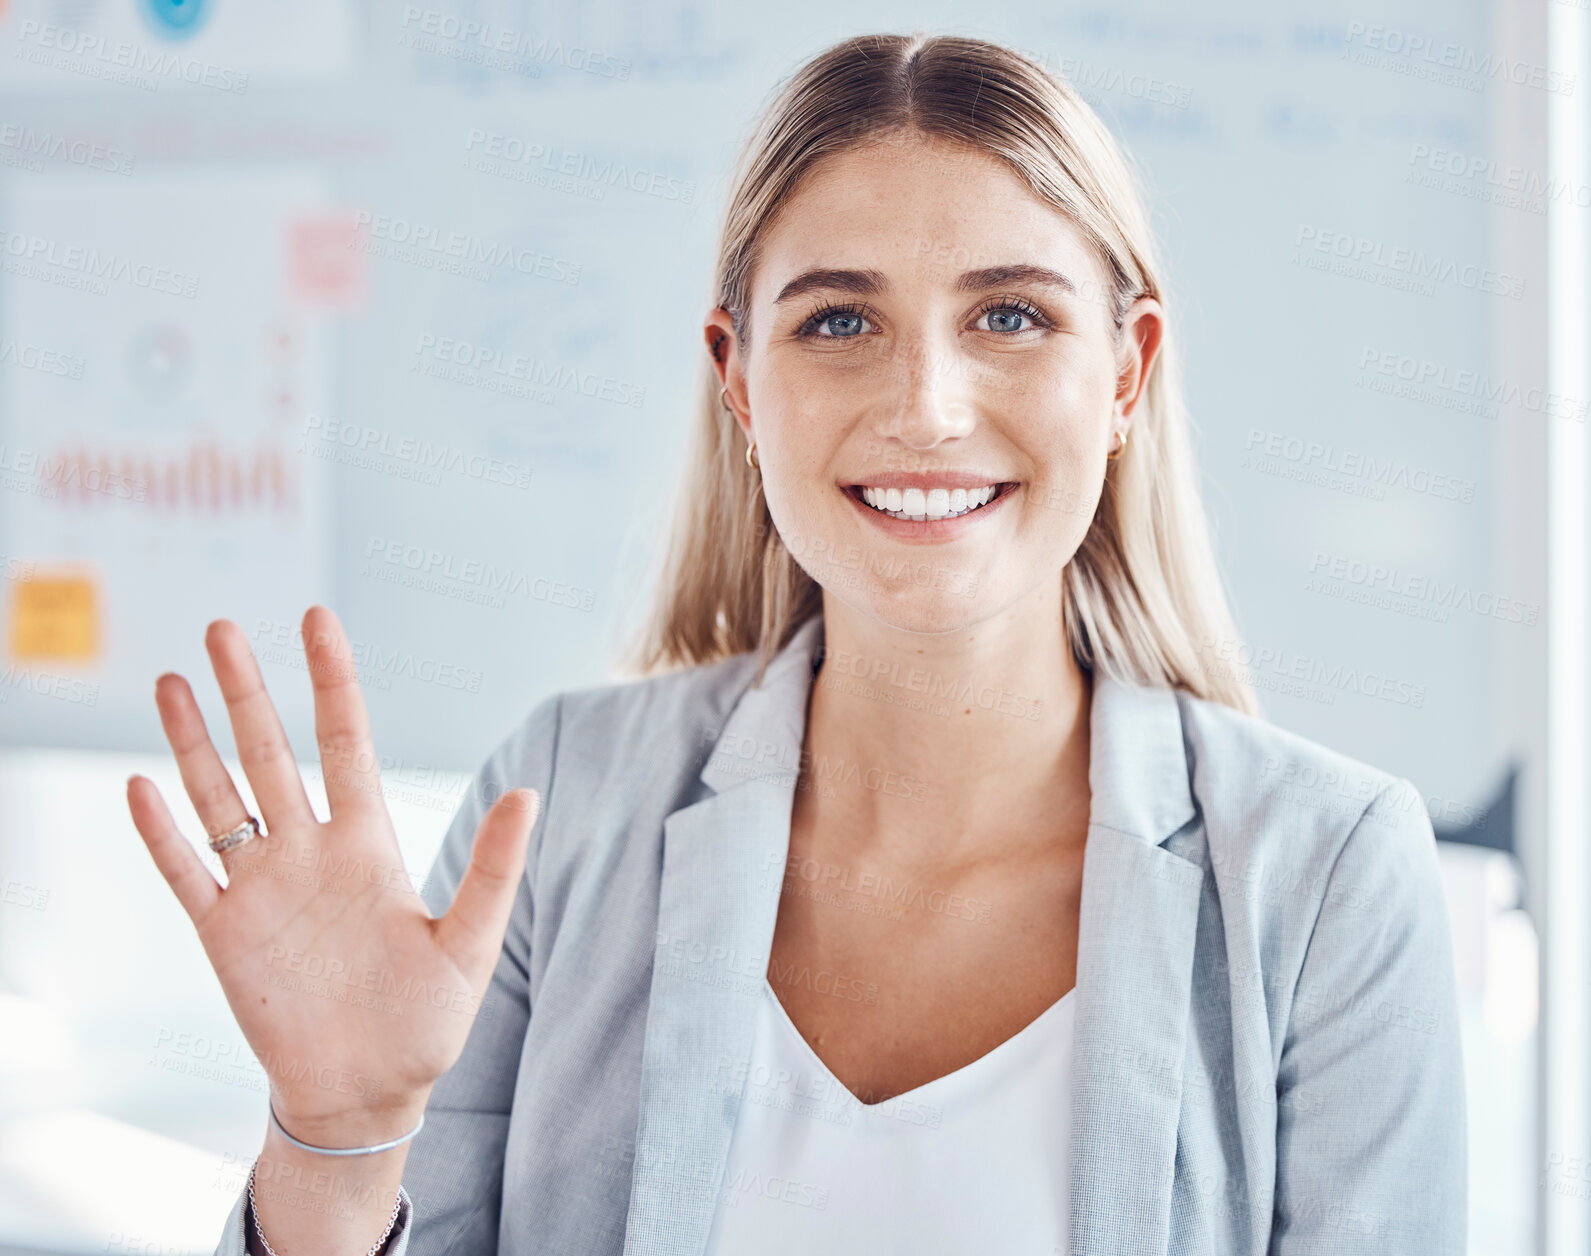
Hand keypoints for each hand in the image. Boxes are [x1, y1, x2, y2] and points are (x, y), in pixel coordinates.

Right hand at [126, 605, 537, 1145]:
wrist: (368, 1092)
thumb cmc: (426, 1021)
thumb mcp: (470, 943)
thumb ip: (494, 869)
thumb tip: (528, 794)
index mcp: (368, 845)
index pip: (345, 742)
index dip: (331, 681)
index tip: (317, 620)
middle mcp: (309, 853)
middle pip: (270, 753)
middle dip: (247, 692)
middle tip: (221, 627)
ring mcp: (262, 889)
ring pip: (220, 798)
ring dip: (194, 742)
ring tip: (172, 680)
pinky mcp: (224, 934)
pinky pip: (187, 872)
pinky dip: (161, 834)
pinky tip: (140, 786)